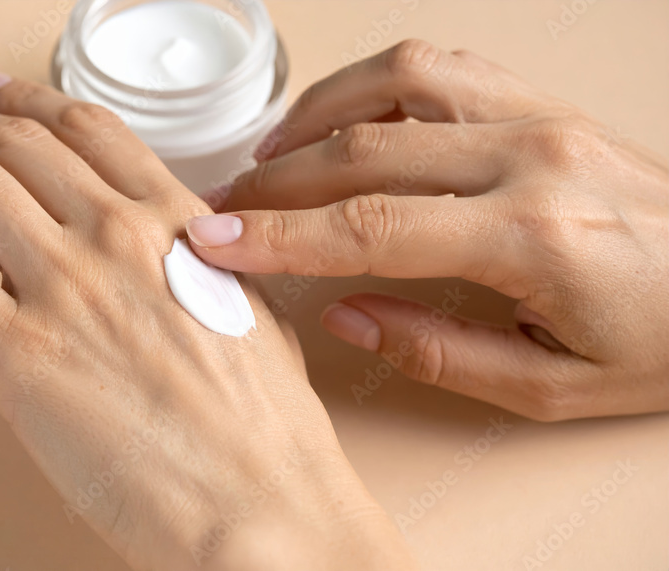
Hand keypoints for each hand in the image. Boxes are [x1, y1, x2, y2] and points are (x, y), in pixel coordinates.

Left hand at [0, 76, 414, 569]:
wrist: (258, 500)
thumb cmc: (264, 426)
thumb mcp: (247, 311)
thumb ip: (194, 265)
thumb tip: (164, 252)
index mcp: (173, 224)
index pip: (82, 130)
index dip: (24, 100)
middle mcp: (114, 237)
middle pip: (8, 145)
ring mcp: (63, 289)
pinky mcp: (16, 353)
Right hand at [189, 40, 668, 421]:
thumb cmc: (667, 341)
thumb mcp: (552, 386)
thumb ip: (436, 350)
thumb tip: (342, 313)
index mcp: (531, 238)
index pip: (368, 225)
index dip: (278, 236)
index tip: (214, 241)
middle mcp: (530, 158)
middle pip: (364, 150)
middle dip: (273, 184)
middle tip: (221, 212)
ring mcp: (540, 117)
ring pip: (394, 85)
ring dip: (314, 119)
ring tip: (266, 160)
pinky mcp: (545, 103)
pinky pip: (439, 69)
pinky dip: (370, 87)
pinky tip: (339, 122)